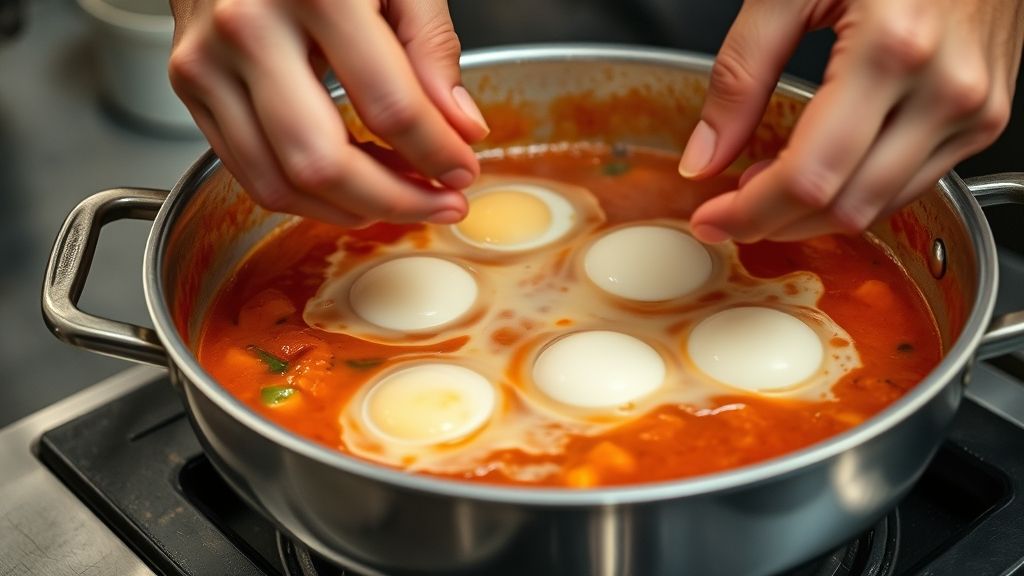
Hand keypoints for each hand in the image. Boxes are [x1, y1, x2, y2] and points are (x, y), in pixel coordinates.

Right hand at [167, 0, 489, 227]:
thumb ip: (432, 47)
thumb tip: (461, 130)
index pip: (390, 106)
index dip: (437, 154)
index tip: (463, 172)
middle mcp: (250, 28)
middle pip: (324, 162)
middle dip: (395, 201)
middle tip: (440, 204)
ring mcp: (208, 61)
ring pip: (281, 183)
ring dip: (351, 210)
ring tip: (398, 198)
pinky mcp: (188, 84)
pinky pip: (249, 172)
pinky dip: (306, 197)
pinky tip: (351, 187)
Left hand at [680, 0, 1023, 242]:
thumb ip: (739, 75)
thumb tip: (704, 154)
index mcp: (891, 48)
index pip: (808, 176)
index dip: (749, 213)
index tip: (710, 219)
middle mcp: (945, 88)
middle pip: (844, 206)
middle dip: (774, 223)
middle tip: (730, 211)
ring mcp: (974, 108)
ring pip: (880, 207)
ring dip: (814, 215)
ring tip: (768, 186)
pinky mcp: (985, 118)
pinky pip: (913, 185)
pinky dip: (857, 192)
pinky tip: (819, 170)